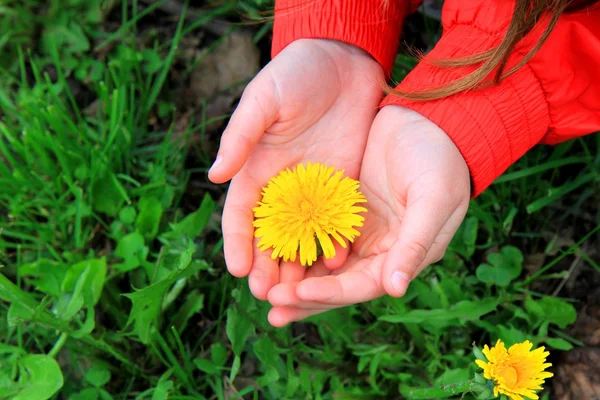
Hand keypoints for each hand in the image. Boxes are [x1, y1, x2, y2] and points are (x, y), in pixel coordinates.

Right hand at [208, 39, 384, 299]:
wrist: (345, 60)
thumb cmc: (297, 73)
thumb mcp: (265, 99)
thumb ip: (241, 135)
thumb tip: (214, 174)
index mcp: (256, 167)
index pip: (241, 213)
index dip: (237, 241)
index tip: (237, 269)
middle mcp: (283, 185)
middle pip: (271, 234)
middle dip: (266, 264)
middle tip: (267, 296)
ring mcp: (314, 189)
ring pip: (303, 236)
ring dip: (299, 265)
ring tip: (298, 295)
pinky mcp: (343, 186)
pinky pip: (336, 222)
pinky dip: (334, 243)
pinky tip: (336, 264)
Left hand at [267, 106, 470, 326]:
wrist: (426, 118)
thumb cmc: (439, 160)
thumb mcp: (432, 200)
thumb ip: (414, 244)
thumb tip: (395, 290)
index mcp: (402, 255)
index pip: (362, 285)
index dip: (331, 293)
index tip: (297, 295)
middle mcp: (379, 250)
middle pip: (337, 282)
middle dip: (305, 297)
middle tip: (271, 308)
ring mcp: (358, 229)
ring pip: (322, 262)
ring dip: (296, 278)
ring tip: (264, 293)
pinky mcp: (341, 208)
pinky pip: (315, 231)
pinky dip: (296, 243)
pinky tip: (271, 251)